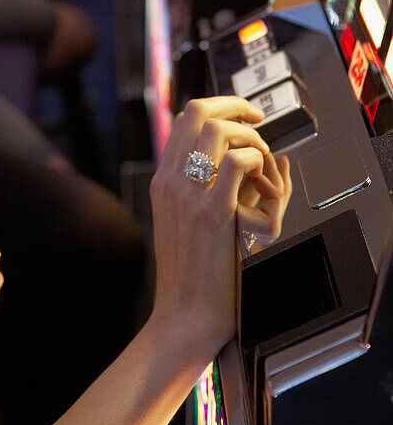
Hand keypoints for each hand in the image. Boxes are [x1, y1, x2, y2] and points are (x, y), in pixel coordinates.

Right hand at [149, 97, 283, 358]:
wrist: (182, 318)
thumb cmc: (192, 277)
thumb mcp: (188, 223)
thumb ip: (211, 190)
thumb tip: (256, 159)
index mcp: (163, 180)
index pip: (185, 117)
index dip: (218, 106)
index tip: (243, 115)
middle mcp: (171, 180)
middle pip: (198, 111)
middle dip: (235, 106)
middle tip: (258, 119)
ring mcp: (188, 195)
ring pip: (218, 129)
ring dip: (249, 137)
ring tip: (260, 161)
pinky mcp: (213, 214)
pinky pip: (236, 163)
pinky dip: (256, 160)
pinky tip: (261, 181)